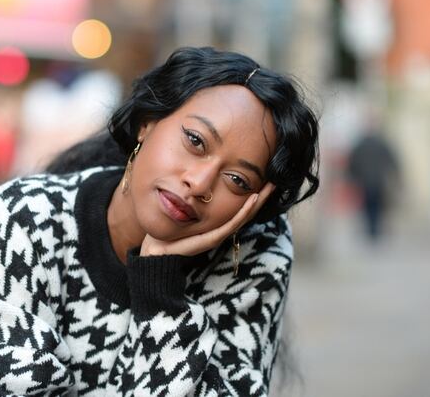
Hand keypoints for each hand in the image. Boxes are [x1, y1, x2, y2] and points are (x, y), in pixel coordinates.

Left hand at [140, 182, 275, 256]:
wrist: (154, 251)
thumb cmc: (165, 231)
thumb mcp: (179, 209)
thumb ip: (188, 199)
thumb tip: (192, 180)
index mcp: (214, 223)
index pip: (237, 208)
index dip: (251, 195)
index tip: (262, 178)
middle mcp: (218, 229)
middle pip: (246, 212)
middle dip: (261, 196)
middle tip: (274, 181)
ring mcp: (216, 235)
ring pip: (242, 217)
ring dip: (258, 202)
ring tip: (269, 187)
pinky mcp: (210, 240)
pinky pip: (231, 224)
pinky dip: (243, 212)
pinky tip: (252, 199)